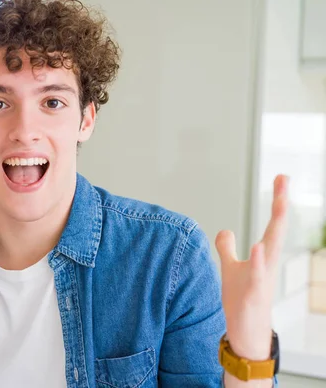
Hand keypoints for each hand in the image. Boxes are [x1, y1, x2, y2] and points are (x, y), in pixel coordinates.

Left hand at [216, 175, 288, 359]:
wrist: (246, 331)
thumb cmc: (241, 299)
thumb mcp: (230, 269)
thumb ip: (227, 249)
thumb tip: (224, 230)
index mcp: (264, 256)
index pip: (273, 223)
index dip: (277, 200)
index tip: (281, 177)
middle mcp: (268, 264)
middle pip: (277, 229)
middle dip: (281, 204)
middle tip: (285, 178)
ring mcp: (262, 279)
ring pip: (271, 251)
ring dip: (275, 228)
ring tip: (281, 203)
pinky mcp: (252, 294)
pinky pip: (256, 276)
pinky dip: (257, 261)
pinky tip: (257, 247)